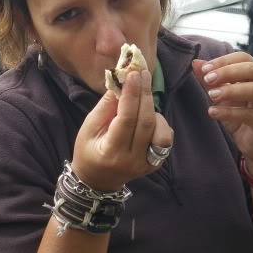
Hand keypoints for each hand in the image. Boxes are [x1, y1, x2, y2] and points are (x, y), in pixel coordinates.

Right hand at [72, 70, 173, 191]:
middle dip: (145, 95)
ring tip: (141, 101)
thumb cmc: (88, 150)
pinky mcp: (156, 163)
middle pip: (146, 123)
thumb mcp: (89, 127)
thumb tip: (121, 82)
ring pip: (161, 132)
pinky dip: (159, 123)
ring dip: (153, 111)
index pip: (127, 120)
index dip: (132, 95)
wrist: (98, 179)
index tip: (133, 74)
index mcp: (112, 153)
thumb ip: (106, 106)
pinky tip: (147, 116)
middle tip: (143, 73)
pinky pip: (164, 139)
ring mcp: (147, 164)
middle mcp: (133, 161)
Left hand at [192, 52, 252, 177]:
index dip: (224, 61)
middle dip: (227, 72)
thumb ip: (210, 79)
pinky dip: (229, 112)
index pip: (243, 57)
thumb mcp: (222, 95)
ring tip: (211, 96)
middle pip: (251, 69)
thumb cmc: (240, 114)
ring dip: (230, 91)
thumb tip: (196, 63)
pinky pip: (250, 114)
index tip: (204, 69)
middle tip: (207, 79)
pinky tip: (213, 112)